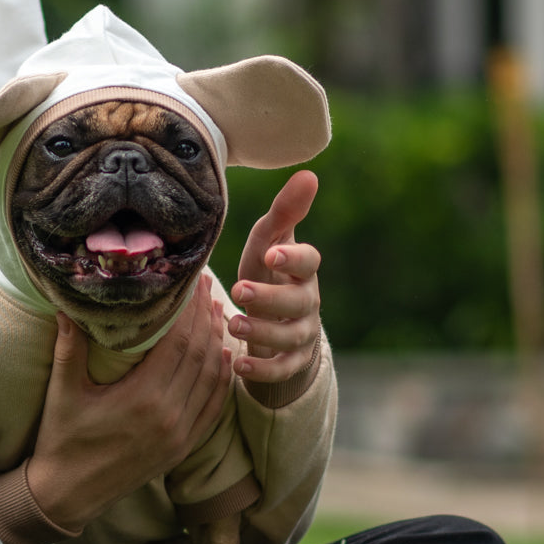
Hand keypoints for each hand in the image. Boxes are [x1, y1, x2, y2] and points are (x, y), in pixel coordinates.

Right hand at [26, 276, 232, 531]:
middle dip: (206, 318)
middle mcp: (169, 417)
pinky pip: (213, 409)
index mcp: (142, 399)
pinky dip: (222, 381)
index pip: (179, 343)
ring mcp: (180, 436)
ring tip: (216, 314)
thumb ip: (69, 346)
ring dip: (218, 344)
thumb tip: (66, 304)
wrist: (67, 495)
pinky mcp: (182, 449)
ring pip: (212, 380)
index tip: (192, 283)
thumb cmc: (61, 440)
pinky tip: (223, 359)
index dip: (189, 310)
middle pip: (201, 356)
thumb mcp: (62, 392)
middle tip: (207, 288)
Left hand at [227, 169, 320, 384]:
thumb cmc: (267, 271)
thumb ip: (285, 212)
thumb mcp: (269, 242)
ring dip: (262, 333)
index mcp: (303, 270)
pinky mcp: (292, 361)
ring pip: (290, 337)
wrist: (272, 317)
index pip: (309, 261)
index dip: (293, 258)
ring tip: (234, 325)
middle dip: (270, 298)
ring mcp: (302, 333)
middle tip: (241, 292)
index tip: (271, 254)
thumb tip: (309, 174)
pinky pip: (282, 370)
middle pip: (298, 302)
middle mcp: (308, 302)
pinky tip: (237, 366)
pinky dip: (261, 370)